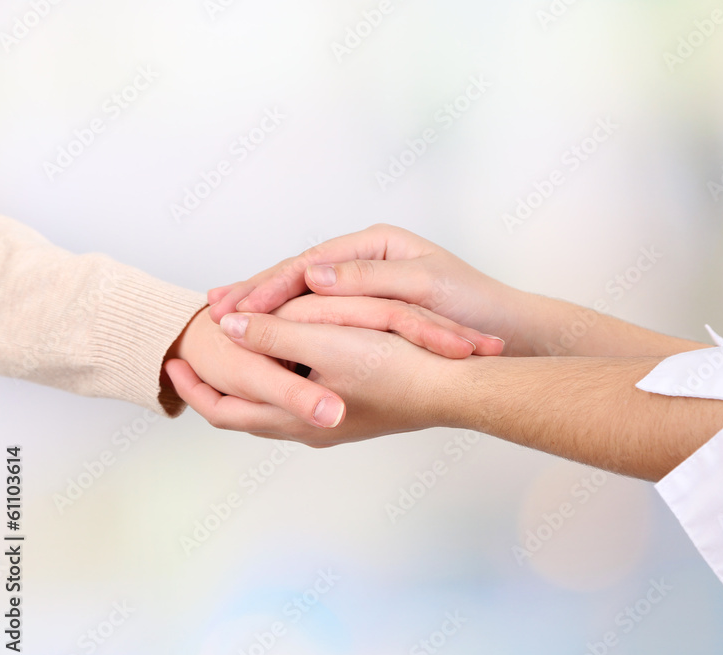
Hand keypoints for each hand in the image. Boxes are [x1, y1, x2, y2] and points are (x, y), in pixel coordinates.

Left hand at [166, 296, 450, 445]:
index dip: (193, 387)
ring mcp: (335, 425)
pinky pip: (304, 400)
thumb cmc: (394, 368)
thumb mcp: (325, 340)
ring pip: (277, 407)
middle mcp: (310, 428)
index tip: (173, 360)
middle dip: (218, 386)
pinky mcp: (358, 414)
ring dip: (254, 380)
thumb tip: (230, 326)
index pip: (223, 409)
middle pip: (246, 413)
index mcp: (294, 417)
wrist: (454, 390)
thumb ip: (273, 333)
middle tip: (198, 360)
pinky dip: (286, 378)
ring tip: (242, 351)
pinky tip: (297, 356)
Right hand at [206, 224, 523, 352]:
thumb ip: (368, 279)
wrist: (510, 332)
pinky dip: (293, 330)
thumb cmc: (474, 305)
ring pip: (305, 299)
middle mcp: (367, 260)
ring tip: (224, 326)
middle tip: (212, 315)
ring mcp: (367, 286)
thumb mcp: (422, 286)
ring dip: (267, 313)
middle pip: (299, 276)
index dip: (270, 285)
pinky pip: (323, 320)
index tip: (236, 307)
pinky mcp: (372, 313)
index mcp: (375, 243)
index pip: (308, 262)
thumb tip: (313, 276)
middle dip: (257, 296)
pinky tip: (267, 343)